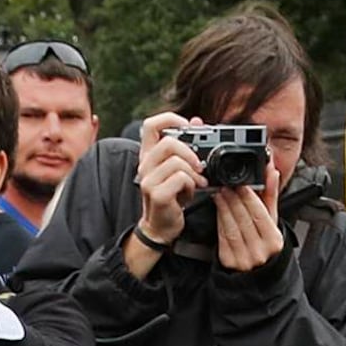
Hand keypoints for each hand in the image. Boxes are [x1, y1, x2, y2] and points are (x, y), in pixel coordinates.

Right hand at [130, 112, 204, 253]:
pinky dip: (191, 185)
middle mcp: (145, 165)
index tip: (189, 128)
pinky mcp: (157, 194)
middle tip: (199, 165)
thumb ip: (186, 145)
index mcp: (149, 155)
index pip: (151, 124)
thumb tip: (197, 121)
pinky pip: (181, 178)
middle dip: (190, 152)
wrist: (161, 227)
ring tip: (196, 183)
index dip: (171, 119)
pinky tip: (189, 193)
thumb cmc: (171, 197)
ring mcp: (149, 180)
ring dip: (193, 173)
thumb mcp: (179, 169)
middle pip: (169, 141)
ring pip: (177, 161)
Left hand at [211, 177, 284, 273]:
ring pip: (231, 226)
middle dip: (233, 199)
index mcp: (274, 241)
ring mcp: (244, 258)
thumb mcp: (273, 222)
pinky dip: (219, 220)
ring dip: (224, 207)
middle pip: (244, 219)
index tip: (241, 184)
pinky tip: (218, 209)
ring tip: (220, 194)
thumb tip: (272, 173)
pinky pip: (223, 236)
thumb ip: (271, 196)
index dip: (249, 197)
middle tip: (226, 186)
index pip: (260, 214)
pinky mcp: (229, 261)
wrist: (257, 274)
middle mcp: (260, 251)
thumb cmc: (266, 245)